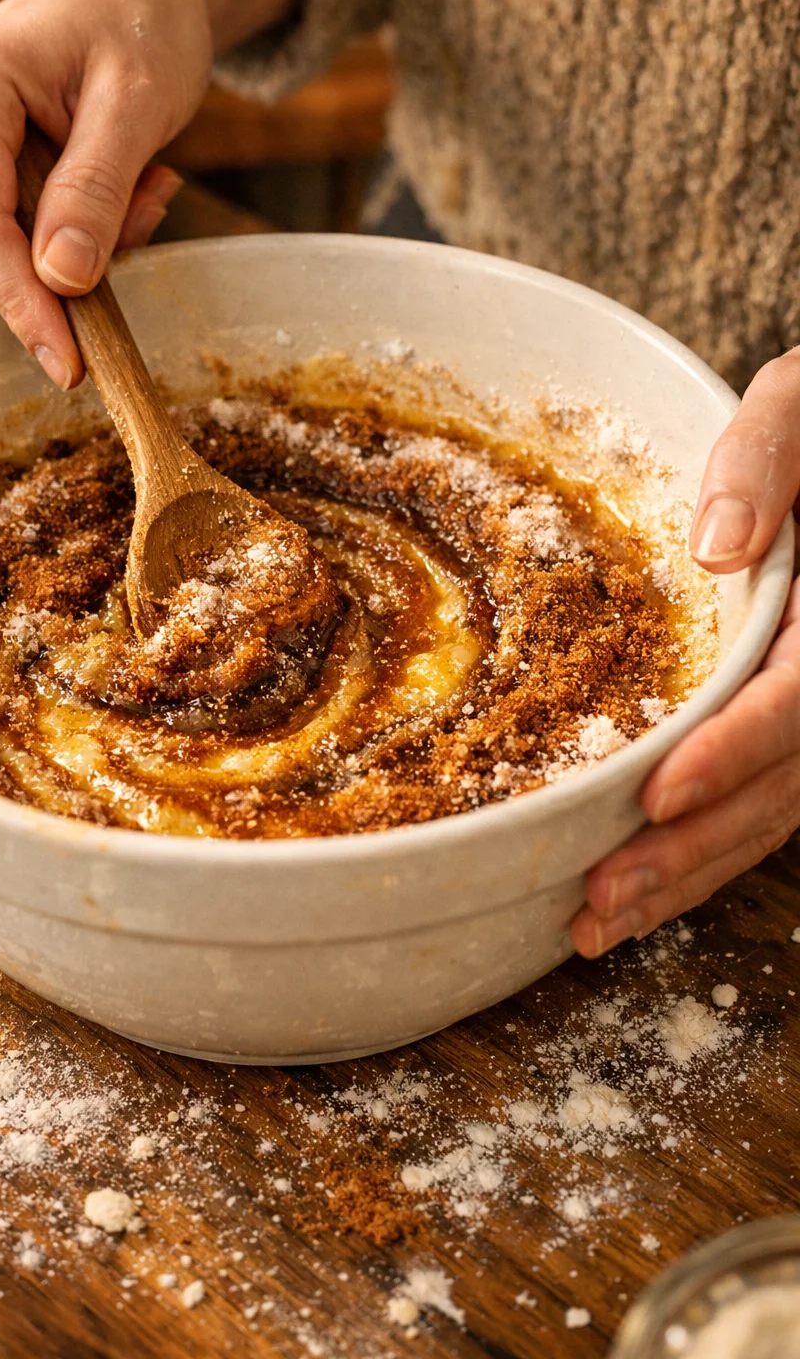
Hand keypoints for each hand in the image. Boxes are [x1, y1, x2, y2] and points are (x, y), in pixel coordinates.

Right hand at [0, 0, 297, 388]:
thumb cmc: (138, 21)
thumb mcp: (136, 103)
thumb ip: (96, 190)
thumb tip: (60, 280)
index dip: (24, 306)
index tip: (71, 366)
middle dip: (74, 260)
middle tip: (153, 202)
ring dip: (83, 243)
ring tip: (143, 179)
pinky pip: (11, 241)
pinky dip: (74, 234)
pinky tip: (121, 185)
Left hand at [572, 350, 799, 957]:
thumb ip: (773, 456)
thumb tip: (716, 545)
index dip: (738, 750)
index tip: (662, 790)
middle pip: (781, 785)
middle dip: (693, 848)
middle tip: (600, 898)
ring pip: (771, 813)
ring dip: (689, 874)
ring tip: (598, 923)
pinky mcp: (790, 723)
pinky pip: (761, 800)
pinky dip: (703, 851)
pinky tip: (637, 888)